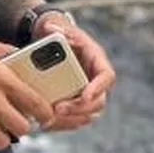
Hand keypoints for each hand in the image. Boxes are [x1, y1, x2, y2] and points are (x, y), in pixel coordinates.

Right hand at [0, 36, 56, 152]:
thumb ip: (3, 50)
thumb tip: (18, 54)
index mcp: (0, 78)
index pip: (34, 101)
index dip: (44, 112)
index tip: (45, 115)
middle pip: (21, 128)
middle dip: (22, 126)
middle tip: (17, 120)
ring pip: (2, 142)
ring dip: (2, 136)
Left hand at [34, 15, 115, 131]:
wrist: (56, 45)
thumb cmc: (61, 35)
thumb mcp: (59, 28)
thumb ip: (56, 28)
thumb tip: (49, 28)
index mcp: (97, 61)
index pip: (107, 76)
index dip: (98, 87)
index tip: (85, 96)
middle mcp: (97, 80)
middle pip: (98, 102)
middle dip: (79, 108)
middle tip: (58, 109)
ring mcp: (89, 94)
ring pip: (88, 115)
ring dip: (70, 120)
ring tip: (49, 120)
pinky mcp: (78, 105)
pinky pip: (76, 120)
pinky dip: (63, 124)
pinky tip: (46, 124)